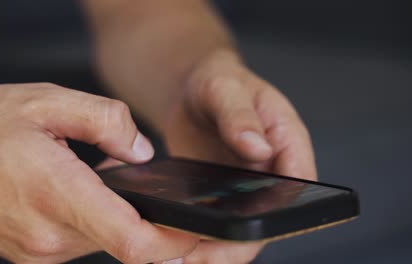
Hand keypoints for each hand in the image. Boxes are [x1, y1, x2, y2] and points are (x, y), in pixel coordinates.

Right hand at [0, 83, 198, 263]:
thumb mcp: (43, 102)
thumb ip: (104, 121)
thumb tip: (139, 150)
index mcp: (57, 197)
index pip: (134, 241)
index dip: (176, 242)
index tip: (200, 231)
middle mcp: (50, 237)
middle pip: (127, 241)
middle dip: (155, 222)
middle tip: (162, 193)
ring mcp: (40, 251)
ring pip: (105, 240)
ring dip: (124, 219)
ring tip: (120, 185)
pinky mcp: (33, 253)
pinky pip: (82, 239)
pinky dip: (99, 220)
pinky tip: (91, 193)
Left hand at [163, 50, 316, 262]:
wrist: (193, 89)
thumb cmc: (218, 81)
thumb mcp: (226, 88)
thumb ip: (240, 116)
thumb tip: (258, 148)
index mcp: (287, 143)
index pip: (297, 190)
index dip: (276, 219)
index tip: (240, 237)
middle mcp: (272, 172)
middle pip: (267, 221)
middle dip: (234, 246)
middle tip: (194, 256)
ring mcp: (248, 188)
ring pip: (239, 229)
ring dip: (212, 249)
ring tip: (175, 257)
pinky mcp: (223, 195)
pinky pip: (216, 223)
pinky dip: (197, 236)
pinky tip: (171, 240)